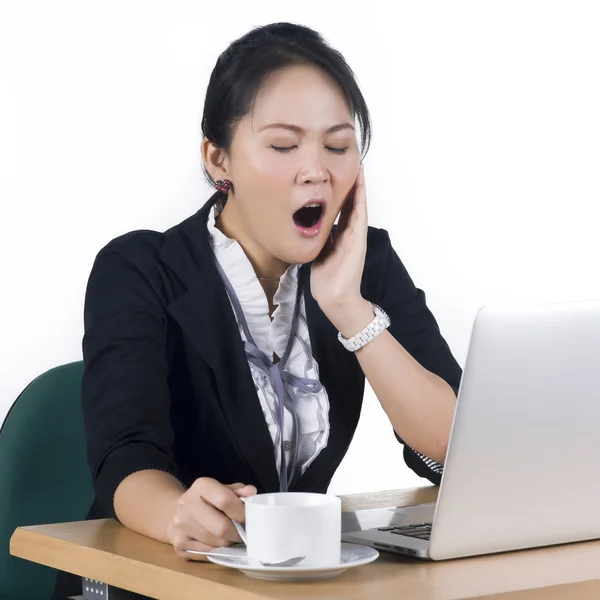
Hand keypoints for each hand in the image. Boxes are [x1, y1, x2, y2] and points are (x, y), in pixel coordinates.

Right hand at [167, 478, 256, 560]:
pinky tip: (217, 543)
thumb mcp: (223, 490)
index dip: (241, 512)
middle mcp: (187, 503)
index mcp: (201, 485)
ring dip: (228, 543)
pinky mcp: (179, 544)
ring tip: (230, 537)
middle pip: (221, 527)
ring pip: (216, 544)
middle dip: (237, 534)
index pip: (225, 500)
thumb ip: (238, 492)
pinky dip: (217, 551)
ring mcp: (180, 525)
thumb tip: (251, 492)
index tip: (248, 519)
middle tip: (243, 534)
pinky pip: (207, 554)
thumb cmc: (208, 500)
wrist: (176, 512)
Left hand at [311, 164, 372, 335]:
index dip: (341, 194)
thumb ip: (318, 241)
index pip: (342, 210)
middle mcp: (350, 234)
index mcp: (340, 237)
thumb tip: (307, 231)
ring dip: (359, 186)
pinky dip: (360, 199)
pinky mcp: (358, 240)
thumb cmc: (326, 281)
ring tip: (359, 168)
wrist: (335, 297)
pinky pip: (360, 215)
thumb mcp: (318, 255)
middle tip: (352, 164)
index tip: (336, 177)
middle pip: (351, 204)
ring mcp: (356, 236)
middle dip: (351, 185)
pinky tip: (360, 184)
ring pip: (358, 206)